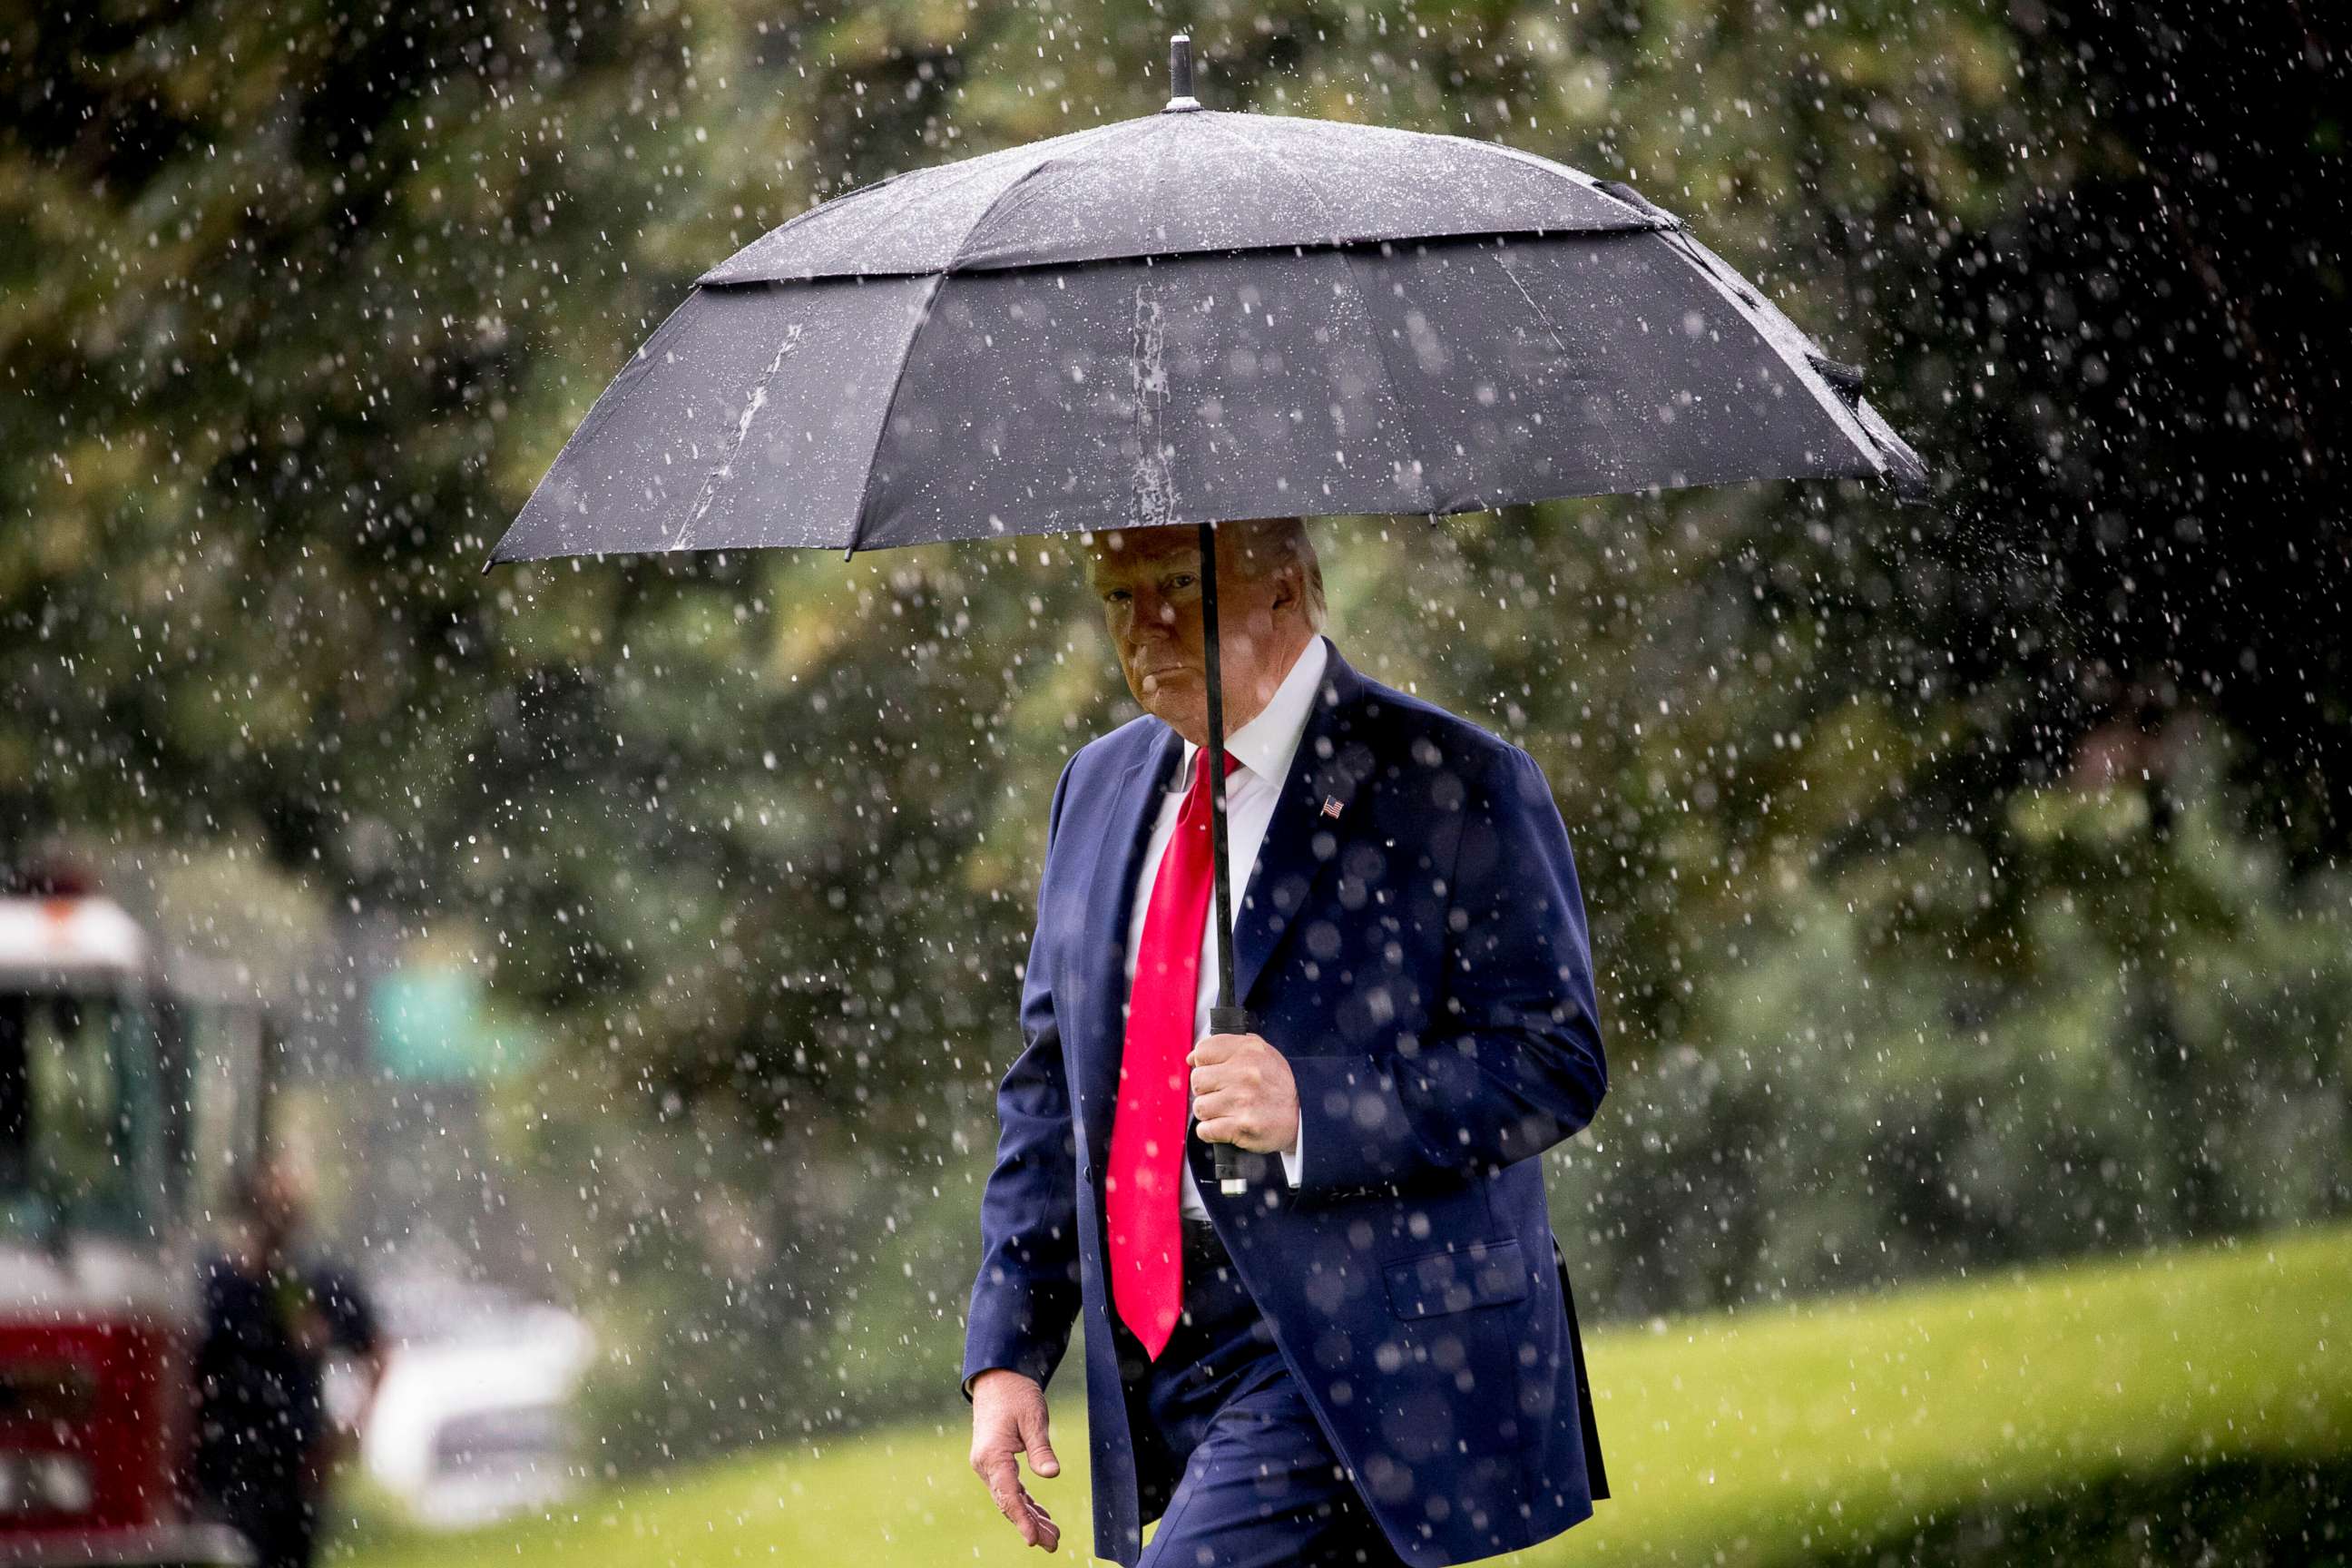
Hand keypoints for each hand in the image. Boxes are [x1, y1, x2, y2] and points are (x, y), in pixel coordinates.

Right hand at [969, 1369, 1061, 1550]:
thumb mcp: (1033, 1417)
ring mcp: (989, 1465)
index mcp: (992, 1455)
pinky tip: (1041, 1516)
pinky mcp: (996, 1462)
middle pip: (1008, 1503)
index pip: (1008, 1495)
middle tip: (1052, 1544)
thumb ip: (1041, 1448)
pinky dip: (1026, 1503)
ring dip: (1029, 1517)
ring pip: (1010, 1499)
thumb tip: (1052, 1474)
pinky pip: (1011, 1489)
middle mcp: (986, 1465)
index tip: (1033, 1539)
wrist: (997, 1379)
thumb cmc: (1015, 1394)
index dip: (1022, 1519)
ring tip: (1052, 1537)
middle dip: (1029, 1525)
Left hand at [1189, 1032, 1299, 1152]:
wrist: (1303, 1115)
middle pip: (1197, 1080)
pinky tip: (1225, 1125)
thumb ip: (1227, 1047)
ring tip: (1226, 1111)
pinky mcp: (1241, 1126)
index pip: (1202, 1051)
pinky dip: (1211, 1131)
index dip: (1204, 1064)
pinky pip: (1205, 1129)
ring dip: (1209, 1112)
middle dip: (1206, 1090)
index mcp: (1248, 1051)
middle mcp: (1245, 1073)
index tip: (1213, 1072)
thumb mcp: (1261, 1052)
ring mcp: (1242, 1101)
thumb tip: (1192, 1057)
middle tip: (1221, 1094)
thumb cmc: (1278, 1085)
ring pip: (1200, 1107)